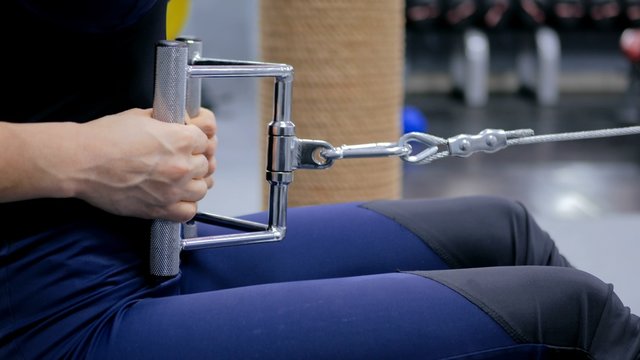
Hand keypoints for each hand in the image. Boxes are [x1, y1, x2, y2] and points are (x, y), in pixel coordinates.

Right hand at [71, 108, 216, 221]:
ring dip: (194, 182)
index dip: (198, 136)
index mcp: (180, 139)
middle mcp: (181, 165)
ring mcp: (173, 190)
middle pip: (206, 163)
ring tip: (181, 178)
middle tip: (183, 158)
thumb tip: (182, 121)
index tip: (192, 139)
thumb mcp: (142, 116)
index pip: (207, 137)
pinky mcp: (160, 209)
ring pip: (202, 188)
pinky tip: (177, 196)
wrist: (81, 162)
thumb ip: (168, 120)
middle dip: (196, 158)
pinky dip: (186, 205)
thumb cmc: (105, 138)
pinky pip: (189, 211)